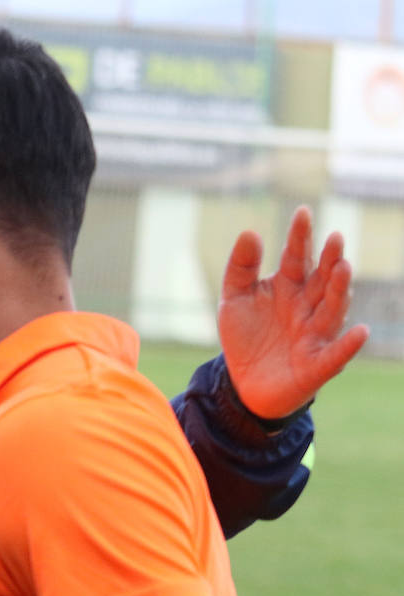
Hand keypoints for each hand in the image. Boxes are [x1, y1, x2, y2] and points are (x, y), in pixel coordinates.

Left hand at [218, 205, 368, 419]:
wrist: (244, 383)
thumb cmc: (246, 336)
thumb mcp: (234, 300)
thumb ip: (241, 268)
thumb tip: (250, 232)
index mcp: (288, 287)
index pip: (296, 257)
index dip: (300, 237)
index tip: (301, 212)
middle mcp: (308, 306)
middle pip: (321, 280)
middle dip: (328, 260)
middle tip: (334, 238)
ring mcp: (315, 334)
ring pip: (332, 309)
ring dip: (340, 291)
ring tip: (343, 269)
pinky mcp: (317, 364)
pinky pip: (336, 354)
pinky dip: (348, 344)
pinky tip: (360, 332)